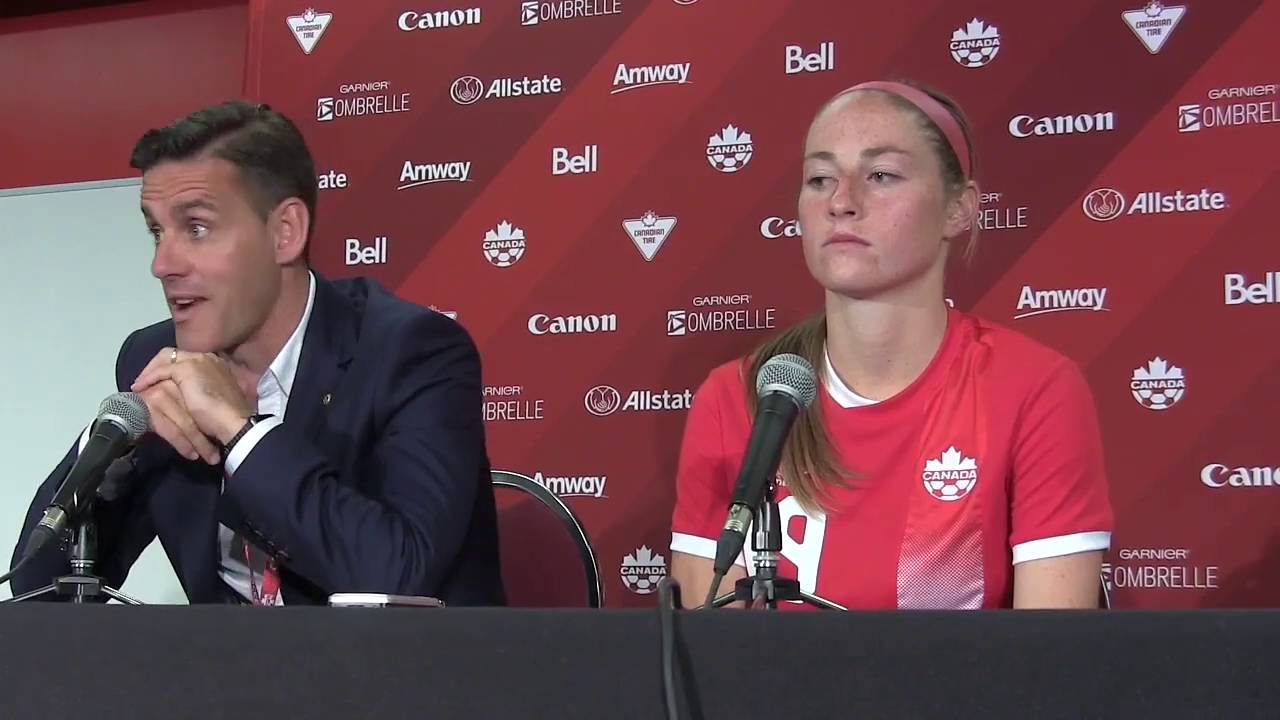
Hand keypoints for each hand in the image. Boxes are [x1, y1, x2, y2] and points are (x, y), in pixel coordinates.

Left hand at [132, 348, 255, 447]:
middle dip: (157, 366)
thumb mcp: (213, 400)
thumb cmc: (227, 418)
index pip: (188, 359)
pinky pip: (161, 370)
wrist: (233, 422)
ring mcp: (198, 360)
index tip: (159, 383)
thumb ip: (201, 392)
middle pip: (175, 354)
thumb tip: (184, 397)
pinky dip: (148, 378)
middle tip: (145, 382)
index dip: (171, 369)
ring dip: (150, 371)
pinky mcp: (187, 368)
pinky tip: (140, 388)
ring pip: (167, 358)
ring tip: (140, 385)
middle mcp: (208, 357)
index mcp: (217, 364)